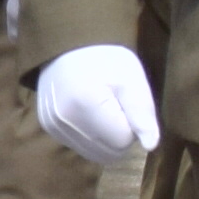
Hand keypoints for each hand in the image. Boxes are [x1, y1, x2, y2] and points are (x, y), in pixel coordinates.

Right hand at [33, 44, 161, 164]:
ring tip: (102, 111)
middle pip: (108, 153)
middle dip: (119, 136)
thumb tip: (151, 146)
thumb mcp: (131, 79)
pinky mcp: (48, 128)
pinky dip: (89, 136)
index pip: (123, 141)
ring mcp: (53, 126)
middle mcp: (64, 120)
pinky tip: (88, 115)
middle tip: (117, 108)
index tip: (126, 104)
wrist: (68, 44)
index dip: (131, 126)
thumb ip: (142, 113)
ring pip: (94, 154)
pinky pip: (79, 146)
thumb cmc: (105, 58)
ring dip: (104, 139)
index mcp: (86, 105)